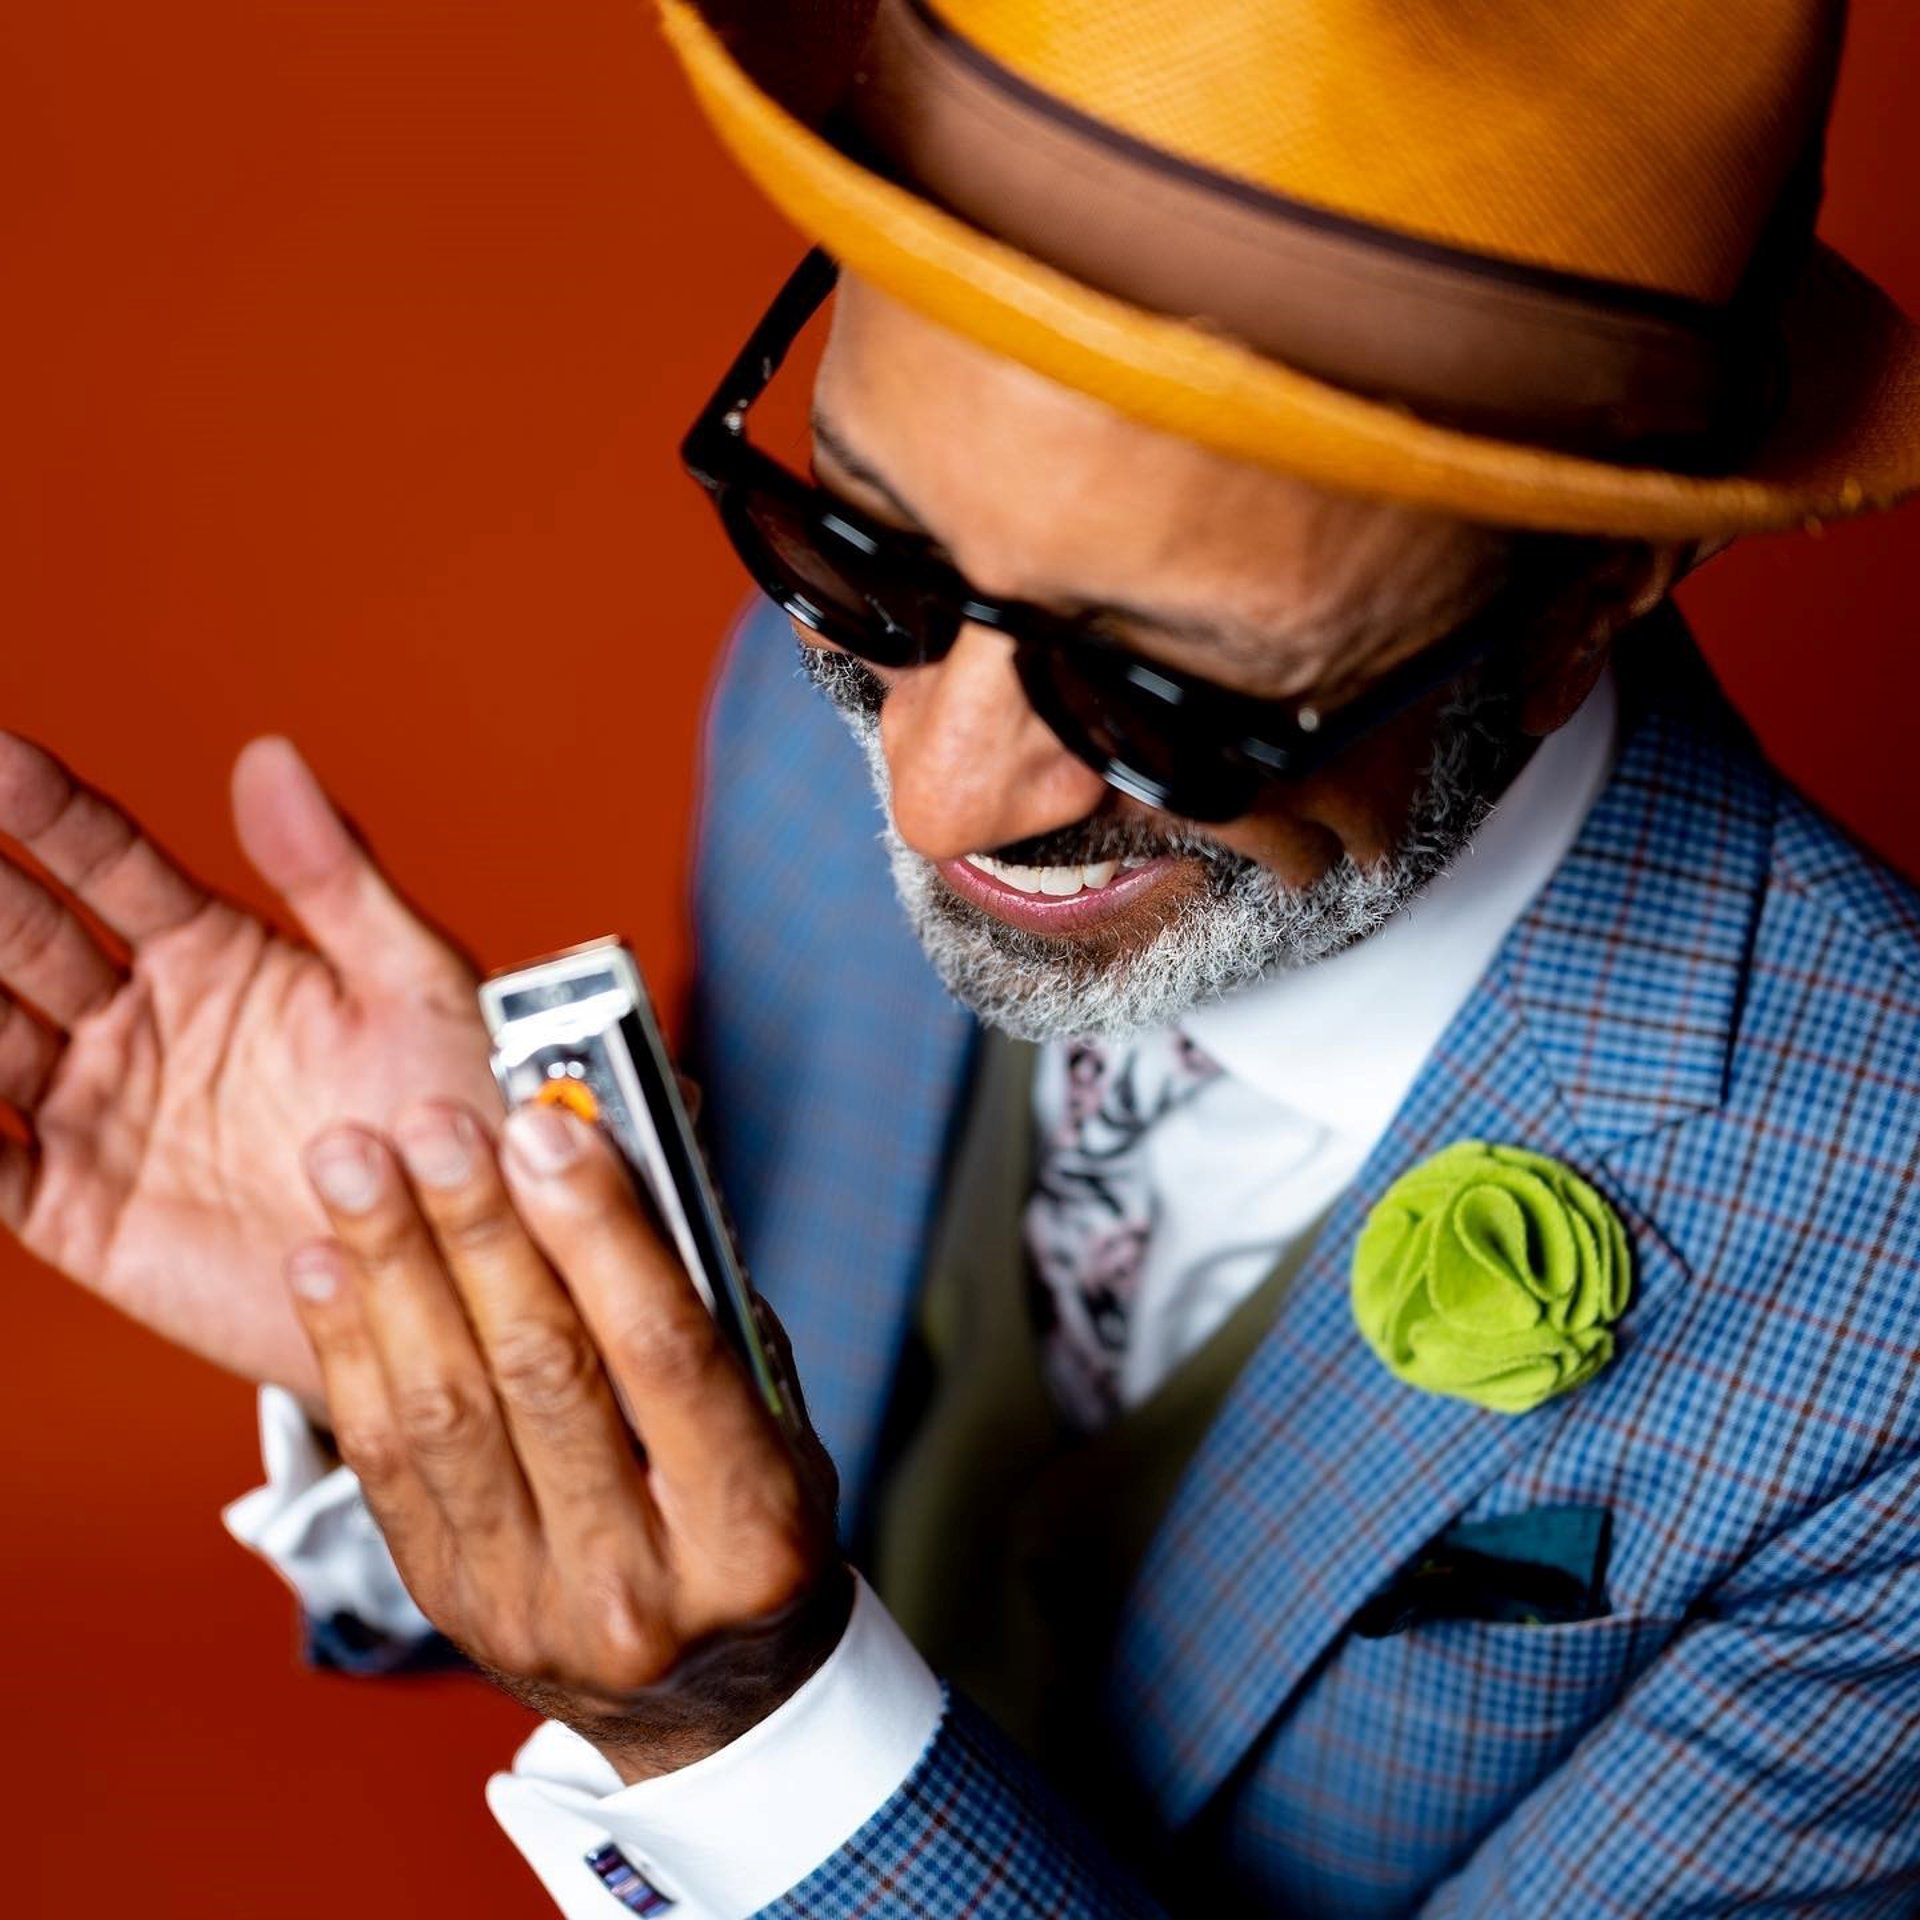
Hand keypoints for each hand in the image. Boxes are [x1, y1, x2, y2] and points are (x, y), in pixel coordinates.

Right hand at [0, 732, 497, 1399]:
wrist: (461, 1272)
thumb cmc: (456, 1122)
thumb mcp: (415, 991)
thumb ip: (336, 881)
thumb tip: (270, 757)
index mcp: (214, 956)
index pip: (104, 861)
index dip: (44, 807)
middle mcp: (140, 1024)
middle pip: (20, 935)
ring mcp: (99, 1113)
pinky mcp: (78, 1210)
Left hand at [286, 1097, 846, 1779]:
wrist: (709, 1698)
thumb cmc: (751, 1527)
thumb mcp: (776, 1422)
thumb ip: (705, 1303)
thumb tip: (615, 1162)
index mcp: (747, 1528)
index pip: (668, 1355)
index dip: (603, 1233)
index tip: (550, 1130)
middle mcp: (636, 1582)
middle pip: (541, 1374)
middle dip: (479, 1231)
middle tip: (436, 1123)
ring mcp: (527, 1605)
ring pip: (443, 1413)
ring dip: (390, 1271)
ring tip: (353, 1164)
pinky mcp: (446, 1602)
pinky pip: (382, 1464)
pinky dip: (347, 1351)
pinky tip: (324, 1262)